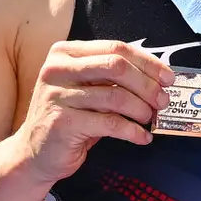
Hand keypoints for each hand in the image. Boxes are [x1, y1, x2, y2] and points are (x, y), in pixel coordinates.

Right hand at [8, 37, 170, 184]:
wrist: (34, 152)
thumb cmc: (68, 117)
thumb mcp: (86, 89)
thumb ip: (112, 77)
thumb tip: (158, 76)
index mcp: (65, 53)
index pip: (116, 48)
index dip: (147, 62)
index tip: (167, 77)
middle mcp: (57, 69)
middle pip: (117, 67)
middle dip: (147, 84)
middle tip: (163, 100)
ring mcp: (57, 95)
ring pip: (116, 96)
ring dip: (141, 109)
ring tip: (150, 119)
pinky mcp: (63, 122)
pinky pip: (110, 124)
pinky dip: (132, 131)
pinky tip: (141, 137)